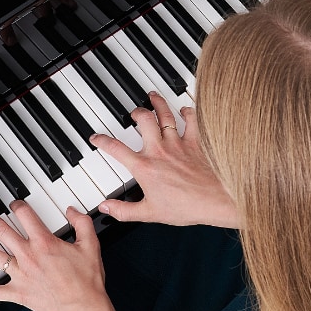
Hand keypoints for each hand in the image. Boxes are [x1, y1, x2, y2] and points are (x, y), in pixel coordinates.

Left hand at [0, 200, 115, 310]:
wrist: (83, 308)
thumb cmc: (87, 280)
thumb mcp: (91, 245)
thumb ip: (82, 223)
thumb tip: (72, 211)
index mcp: (44, 242)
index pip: (25, 215)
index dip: (18, 205)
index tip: (15, 203)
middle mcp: (27, 256)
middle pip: (2, 230)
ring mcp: (20, 274)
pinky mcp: (17, 293)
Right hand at [91, 91, 240, 228]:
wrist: (214, 201)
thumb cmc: (185, 207)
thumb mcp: (149, 213)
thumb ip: (123, 211)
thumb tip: (106, 208)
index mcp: (144, 167)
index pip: (116, 149)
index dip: (102, 141)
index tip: (97, 137)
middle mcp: (159, 150)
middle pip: (143, 120)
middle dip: (135, 113)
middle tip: (133, 113)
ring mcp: (178, 144)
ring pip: (165, 115)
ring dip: (157, 103)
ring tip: (152, 96)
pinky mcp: (195, 143)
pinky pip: (191, 121)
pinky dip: (187, 112)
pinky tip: (184, 109)